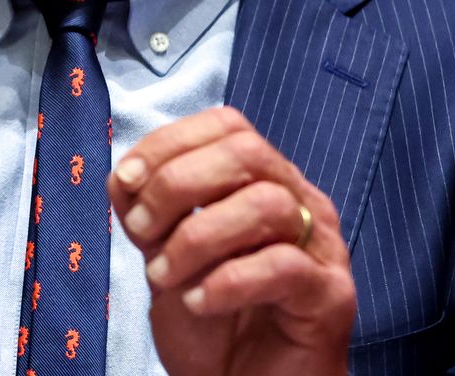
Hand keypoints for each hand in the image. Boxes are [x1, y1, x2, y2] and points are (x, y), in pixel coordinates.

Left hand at [107, 106, 354, 375]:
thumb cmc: (215, 327)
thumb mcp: (166, 258)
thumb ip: (149, 214)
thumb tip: (124, 177)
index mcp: (266, 183)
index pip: (228, 127)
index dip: (171, 143)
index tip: (127, 180)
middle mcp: (302, 205)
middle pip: (247, 153)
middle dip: (178, 184)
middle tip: (143, 231)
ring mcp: (323, 248)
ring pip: (266, 205)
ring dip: (197, 238)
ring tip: (163, 275)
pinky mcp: (330, 296)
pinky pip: (282, 267)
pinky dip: (227, 281)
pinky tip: (198, 302)